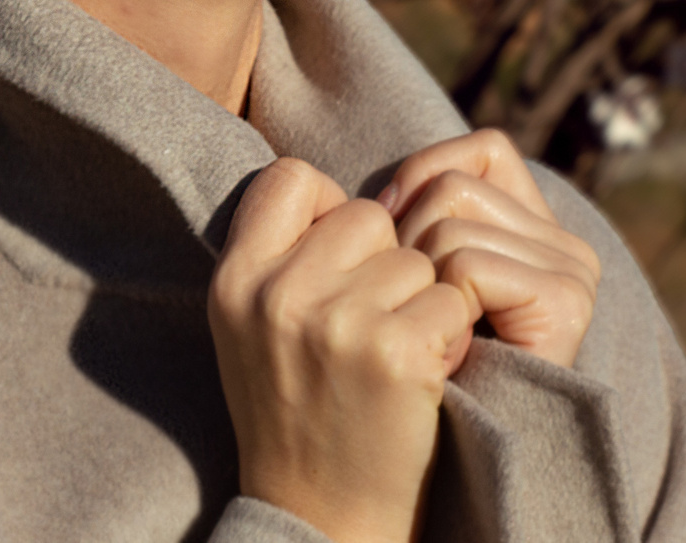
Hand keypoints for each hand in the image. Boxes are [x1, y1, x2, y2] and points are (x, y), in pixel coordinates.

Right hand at [208, 156, 480, 542]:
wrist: (320, 518)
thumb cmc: (294, 415)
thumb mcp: (250, 329)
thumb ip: (276, 258)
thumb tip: (335, 193)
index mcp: (234, 280)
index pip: (290, 177)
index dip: (327, 209)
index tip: (337, 262)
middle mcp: (277, 293)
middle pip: (367, 216)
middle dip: (384, 262)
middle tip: (371, 328)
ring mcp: (336, 321)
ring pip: (416, 258)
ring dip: (422, 303)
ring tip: (392, 359)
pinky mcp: (394, 351)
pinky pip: (451, 298)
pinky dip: (451, 335)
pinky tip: (424, 375)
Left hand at [378, 129, 602, 371]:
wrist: (434, 474)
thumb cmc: (404, 374)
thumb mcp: (403, 281)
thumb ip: (416, 218)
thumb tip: (375, 194)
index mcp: (536, 230)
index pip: (482, 150)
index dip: (423, 179)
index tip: (394, 235)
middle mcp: (565, 244)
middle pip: (454, 184)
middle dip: (406, 240)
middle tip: (407, 311)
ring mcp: (572, 271)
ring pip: (452, 219)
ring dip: (416, 282)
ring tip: (429, 340)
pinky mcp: (566, 302)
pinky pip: (467, 266)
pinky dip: (440, 312)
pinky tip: (451, 360)